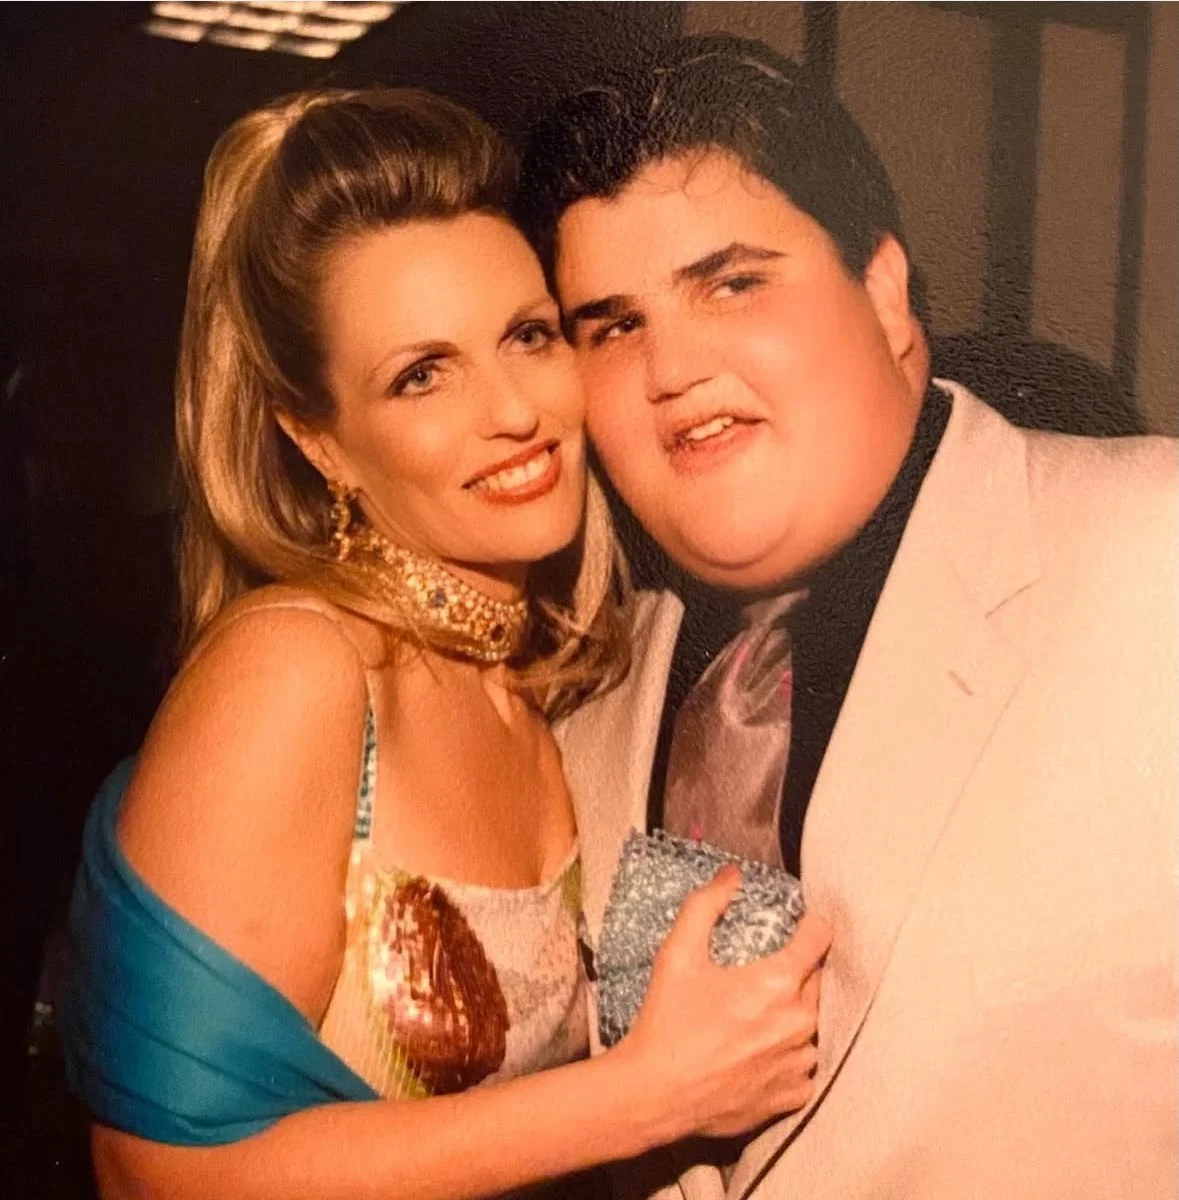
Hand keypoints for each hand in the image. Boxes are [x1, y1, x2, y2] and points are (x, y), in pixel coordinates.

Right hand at [619, 866, 831, 1140]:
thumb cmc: (667, 1021)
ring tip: (758, 1015)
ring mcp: (799, 1063)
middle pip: (817, 980)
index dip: (810, 925)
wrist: (656, 1093)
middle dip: (797, 971)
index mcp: (778, 982)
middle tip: (762, 973)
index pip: (819, 938)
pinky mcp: (793, 1095)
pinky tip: (760, 1050)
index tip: (799, 925)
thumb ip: (707, 905)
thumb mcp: (678, 953)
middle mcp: (799, 1022)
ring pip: (814, 1024)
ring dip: (794, 1015)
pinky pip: (805, 1065)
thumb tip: (732, 875)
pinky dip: (790, 1055)